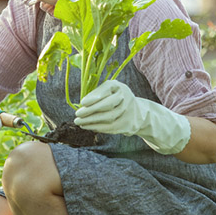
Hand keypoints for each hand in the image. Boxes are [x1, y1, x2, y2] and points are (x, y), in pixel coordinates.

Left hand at [74, 80, 190, 154]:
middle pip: (107, 104)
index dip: (94, 97)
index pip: (106, 90)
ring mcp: (127, 112)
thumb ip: (97, 95)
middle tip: (77, 115)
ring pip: (108, 118)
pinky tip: (87, 126)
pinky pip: (110, 127)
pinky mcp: (127, 124)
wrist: (138, 112)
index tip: (82, 103)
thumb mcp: (108, 92)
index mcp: (118, 87)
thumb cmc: (115, 99)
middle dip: (90, 110)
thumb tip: (82, 105)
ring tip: (79, 122)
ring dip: (91, 121)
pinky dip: (97, 127)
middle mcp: (125, 97)